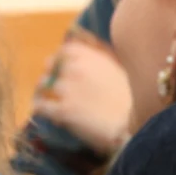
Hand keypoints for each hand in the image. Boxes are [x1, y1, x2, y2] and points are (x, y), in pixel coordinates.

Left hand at [29, 34, 132, 157]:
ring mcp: (67, 89)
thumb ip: (101, 59)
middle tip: (54, 86)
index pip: (65, 50)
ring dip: (44, 91)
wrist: (136, 125)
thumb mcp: (120, 69)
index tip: (60, 66)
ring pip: (43, 85)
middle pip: (51, 66)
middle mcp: (75, 68)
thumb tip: (88, 49)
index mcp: (90, 56)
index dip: (61, 58)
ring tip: (47, 100)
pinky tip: (42, 113)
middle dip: (51, 74)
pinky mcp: (62, 111)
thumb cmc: (135, 98)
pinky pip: (41, 106)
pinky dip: (39, 108)